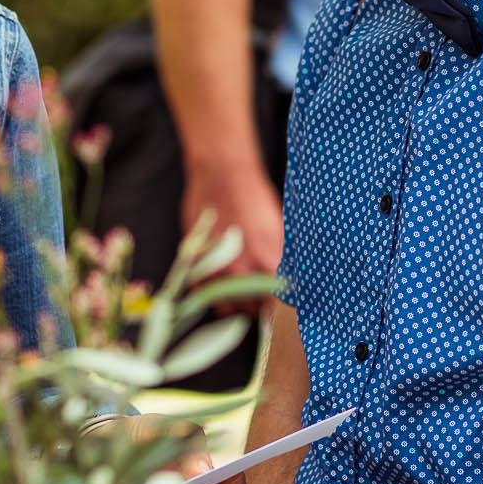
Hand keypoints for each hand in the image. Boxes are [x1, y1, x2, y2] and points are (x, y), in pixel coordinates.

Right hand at [182, 158, 283, 308]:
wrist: (223, 173)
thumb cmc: (255, 196)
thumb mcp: (278, 228)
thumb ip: (280, 259)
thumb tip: (287, 281)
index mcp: (269, 262)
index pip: (276, 305)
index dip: (277, 310)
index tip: (277, 310)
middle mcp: (241, 271)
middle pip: (250, 308)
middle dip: (255, 305)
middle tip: (257, 296)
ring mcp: (215, 267)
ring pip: (225, 305)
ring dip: (232, 301)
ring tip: (237, 289)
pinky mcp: (195, 262)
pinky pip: (202, 292)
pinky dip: (210, 291)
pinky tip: (217, 279)